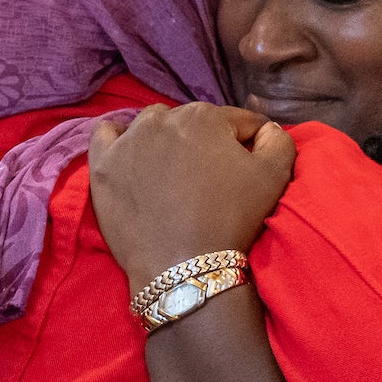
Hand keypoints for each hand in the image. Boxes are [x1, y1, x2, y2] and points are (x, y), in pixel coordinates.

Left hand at [89, 104, 295, 293]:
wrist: (182, 267)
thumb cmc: (230, 219)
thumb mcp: (275, 177)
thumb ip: (278, 140)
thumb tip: (266, 129)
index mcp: (205, 115)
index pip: (236, 122)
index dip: (247, 145)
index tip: (246, 170)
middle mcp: (162, 118)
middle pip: (192, 123)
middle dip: (204, 144)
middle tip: (209, 180)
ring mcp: (127, 140)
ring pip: (150, 126)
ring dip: (164, 141)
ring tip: (170, 173)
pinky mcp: (102, 165)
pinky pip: (105, 134)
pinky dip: (118, 139)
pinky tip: (129, 154)